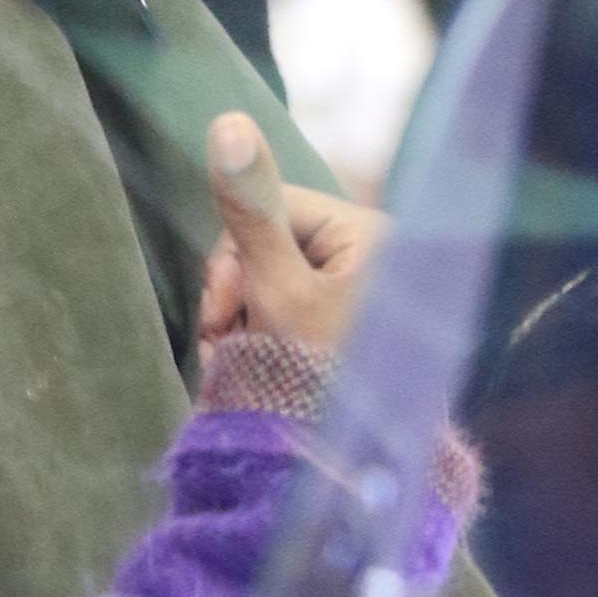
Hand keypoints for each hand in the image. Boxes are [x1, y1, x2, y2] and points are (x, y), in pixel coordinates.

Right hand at [197, 114, 387, 359]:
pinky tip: (251, 375)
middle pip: (269, 246)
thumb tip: (227, 120)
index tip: (222, 309)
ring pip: (269, 283)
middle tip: (223, 346)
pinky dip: (258, 343)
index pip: (275, 206)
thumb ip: (249, 210)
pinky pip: (285, 314)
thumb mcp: (274, 289)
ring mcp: (362, 298)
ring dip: (240, 325)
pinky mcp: (348, 334)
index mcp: (372, 235)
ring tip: (237, 369)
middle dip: (235, 297)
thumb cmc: (318, 377)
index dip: (234, 256)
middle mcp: (374, 258)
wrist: (344, 476)